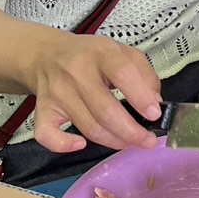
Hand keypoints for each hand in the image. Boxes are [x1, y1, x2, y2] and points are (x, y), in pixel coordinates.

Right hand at [22, 33, 163, 153]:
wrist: (47, 54)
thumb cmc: (90, 56)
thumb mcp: (122, 52)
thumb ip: (144, 73)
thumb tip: (155, 102)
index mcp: (101, 53)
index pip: (122, 74)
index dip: (140, 97)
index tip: (155, 114)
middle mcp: (76, 72)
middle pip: (105, 110)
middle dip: (131, 132)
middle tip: (147, 141)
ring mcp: (58, 92)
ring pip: (88, 127)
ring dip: (113, 141)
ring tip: (130, 143)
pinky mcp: (43, 109)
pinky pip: (48, 134)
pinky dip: (63, 145)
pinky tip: (81, 145)